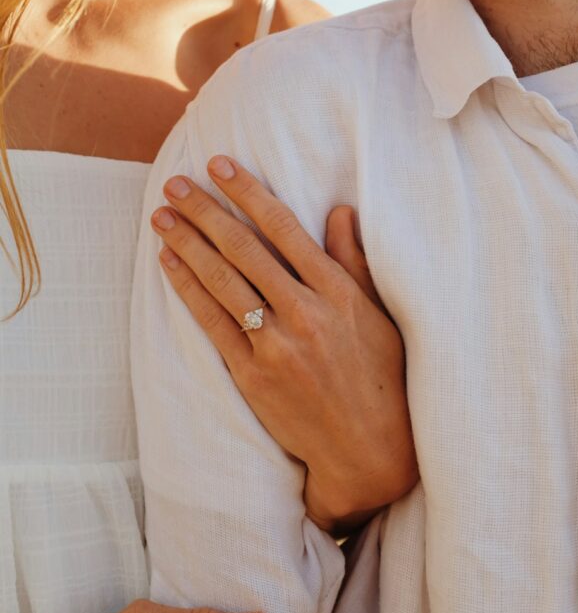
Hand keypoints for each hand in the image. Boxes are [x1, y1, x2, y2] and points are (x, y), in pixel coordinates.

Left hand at [151, 156, 418, 532]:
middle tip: (175, 184)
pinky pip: (212, 322)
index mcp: (338, 291)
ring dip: (186, 243)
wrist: (367, 447)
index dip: (247, 192)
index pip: (283, 228)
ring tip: (161, 216)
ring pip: (222, 280)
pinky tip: (169, 263)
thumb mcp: (378, 313)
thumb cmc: (380, 376)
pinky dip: (188, 289)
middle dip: (205, 210)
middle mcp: (305, 312)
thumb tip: (339, 211)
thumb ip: (354, 261)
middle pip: (243, 248)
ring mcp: (276, 344)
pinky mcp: (252, 374)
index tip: (219, 165)